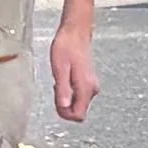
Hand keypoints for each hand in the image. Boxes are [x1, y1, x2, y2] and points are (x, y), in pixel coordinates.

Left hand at [47, 2, 97, 126]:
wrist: (76, 31)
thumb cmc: (66, 46)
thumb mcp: (60, 69)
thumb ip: (62, 90)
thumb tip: (64, 107)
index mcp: (85, 87)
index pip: (78, 115)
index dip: (65, 114)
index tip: (56, 101)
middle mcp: (92, 88)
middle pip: (78, 111)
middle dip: (64, 106)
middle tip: (56, 88)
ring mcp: (91, 85)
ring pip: (78, 104)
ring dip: (66, 98)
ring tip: (59, 81)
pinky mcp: (88, 81)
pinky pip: (78, 95)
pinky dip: (68, 91)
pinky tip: (63, 79)